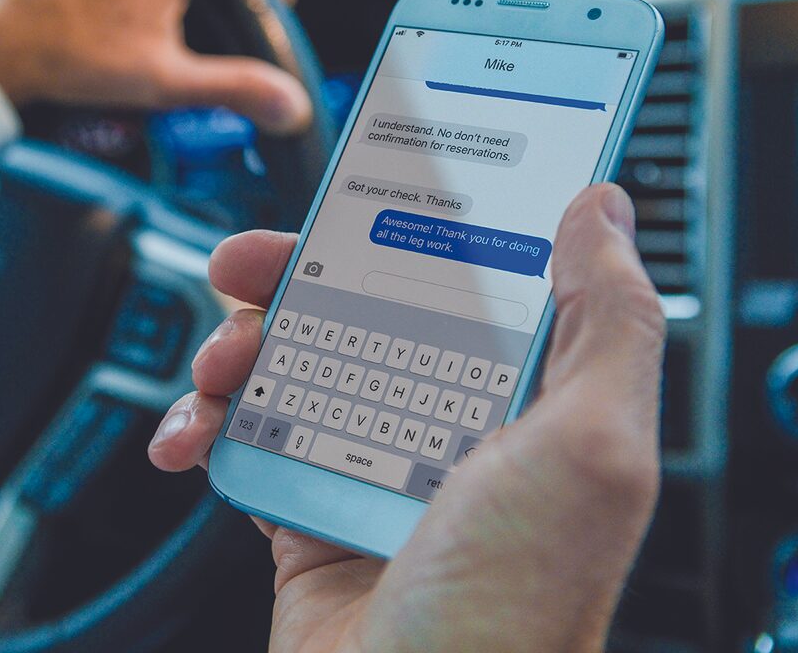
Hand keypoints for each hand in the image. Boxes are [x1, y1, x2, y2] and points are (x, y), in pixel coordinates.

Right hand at [148, 184, 664, 651]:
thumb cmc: (513, 605)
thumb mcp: (590, 449)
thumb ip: (609, 321)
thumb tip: (603, 209)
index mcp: (518, 399)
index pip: (460, 277)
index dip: (404, 223)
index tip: (352, 191)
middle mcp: (443, 425)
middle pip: (354, 309)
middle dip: (286, 277)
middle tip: (238, 265)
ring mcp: (366, 465)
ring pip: (286, 365)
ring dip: (232, 351)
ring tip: (215, 373)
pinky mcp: (304, 506)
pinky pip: (243, 439)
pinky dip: (202, 428)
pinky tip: (188, 437)